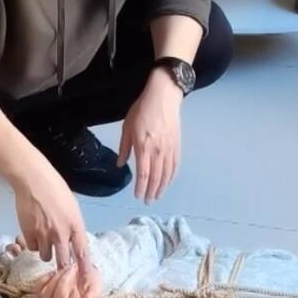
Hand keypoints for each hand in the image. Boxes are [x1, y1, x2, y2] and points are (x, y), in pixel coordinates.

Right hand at [10, 152, 93, 276]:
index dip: (84, 268)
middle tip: (61, 262)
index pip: (82, 251)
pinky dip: (34, 244)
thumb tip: (73, 240)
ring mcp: (44, 234)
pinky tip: (34, 232)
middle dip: (63, 264)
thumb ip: (73, 225)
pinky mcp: (28, 233)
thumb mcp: (72, 207)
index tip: (85, 279)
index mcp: (75, 224)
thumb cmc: (55, 188)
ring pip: (46, 256)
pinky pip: (33, 248)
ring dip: (46, 252)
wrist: (33, 180)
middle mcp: (61, 233)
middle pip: (63, 261)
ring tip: (45, 240)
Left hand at [33, 261, 102, 297]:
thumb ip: (92, 295)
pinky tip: (53, 272)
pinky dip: (44, 279)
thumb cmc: (91, 282)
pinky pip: (38, 288)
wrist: (83, 271)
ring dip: (55, 280)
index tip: (76, 289)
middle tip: (73, 271)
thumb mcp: (96, 287)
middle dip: (64, 284)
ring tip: (65, 270)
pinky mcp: (44, 290)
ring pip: (46, 295)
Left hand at [118, 68, 183, 201]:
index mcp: (143, 147)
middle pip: (155, 177)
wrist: (163, 97)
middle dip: (151, 191)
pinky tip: (168, 182)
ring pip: (166, 173)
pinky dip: (171, 176)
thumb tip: (121, 164)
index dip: (141, 187)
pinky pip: (175, 165)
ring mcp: (169, 149)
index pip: (143, 173)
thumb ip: (124, 148)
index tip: (138, 197)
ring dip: (162, 187)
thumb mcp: (127, 127)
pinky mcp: (176, 145)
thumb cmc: (141, 110)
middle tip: (148, 201)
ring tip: (157, 196)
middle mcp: (157, 151)